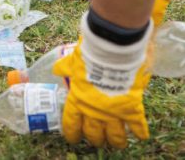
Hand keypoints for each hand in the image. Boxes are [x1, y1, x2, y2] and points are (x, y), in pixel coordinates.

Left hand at [53, 13, 152, 147]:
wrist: (113, 54)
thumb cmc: (90, 56)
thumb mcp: (74, 61)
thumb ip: (66, 67)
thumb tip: (57, 69)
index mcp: (78, 100)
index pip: (71, 123)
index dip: (72, 133)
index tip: (73, 139)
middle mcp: (94, 111)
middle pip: (93, 133)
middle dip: (95, 139)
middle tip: (97, 142)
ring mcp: (113, 112)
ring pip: (115, 135)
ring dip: (116, 141)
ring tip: (118, 144)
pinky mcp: (132, 109)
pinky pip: (137, 125)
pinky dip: (140, 132)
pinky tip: (141, 136)